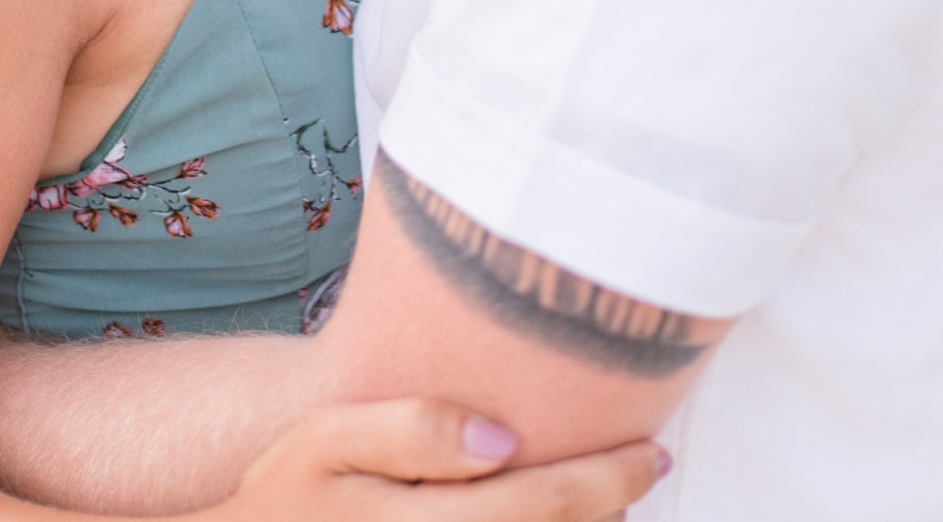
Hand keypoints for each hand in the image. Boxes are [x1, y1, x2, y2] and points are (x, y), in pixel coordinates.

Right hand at [219, 398, 669, 519]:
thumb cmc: (291, 487)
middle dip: (611, 507)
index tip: (652, 450)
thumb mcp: (327, 438)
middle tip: (642, 462)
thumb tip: (504, 435)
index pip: (541, 505)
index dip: (606, 480)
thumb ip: (412, 429)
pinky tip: (559, 517)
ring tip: (605, 494)